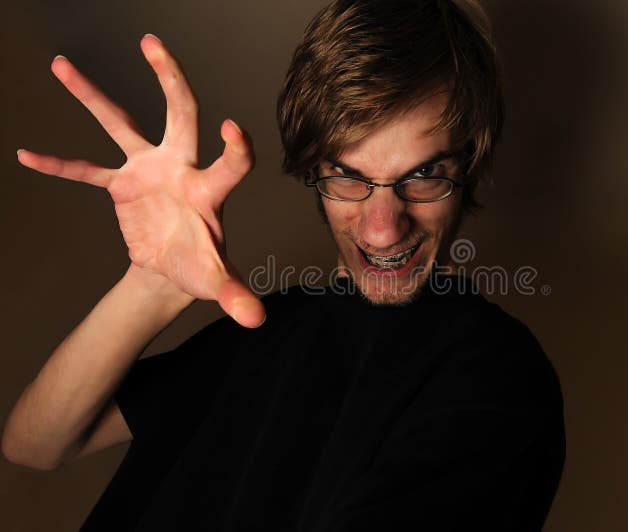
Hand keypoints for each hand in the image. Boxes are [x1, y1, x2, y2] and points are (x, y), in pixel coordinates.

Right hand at [17, 34, 265, 327]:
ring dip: (92, 97)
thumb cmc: (202, 268)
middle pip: (180, 114)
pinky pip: (85, 170)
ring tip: (61, 66)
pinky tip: (26, 155)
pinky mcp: (121, 184)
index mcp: (210, 191)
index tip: (232, 125)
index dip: (235, 146)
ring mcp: (149, 171)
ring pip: (122, 125)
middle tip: (153, 43)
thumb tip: (256, 322)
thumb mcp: (218, 282)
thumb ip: (236, 295)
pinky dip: (59, 165)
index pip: (231, 162)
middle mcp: (181, 168)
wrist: (176, 269)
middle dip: (169, 79)